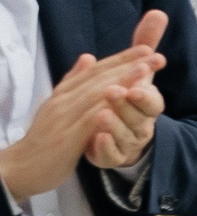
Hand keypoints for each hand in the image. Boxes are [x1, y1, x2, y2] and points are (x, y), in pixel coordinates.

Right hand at [0, 13, 166, 203]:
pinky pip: (88, 122)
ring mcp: (63, 119)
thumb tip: (88, 57)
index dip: (121, 58)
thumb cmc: (46, 137)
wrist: (22, 167)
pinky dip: (105, 110)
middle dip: (128, 64)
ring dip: (122, 81)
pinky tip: (123, 101)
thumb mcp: (60, 106)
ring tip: (144, 70)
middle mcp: (63, 101)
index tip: (147, 49)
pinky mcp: (66, 139)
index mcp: (64, 93)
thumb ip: (74, 83)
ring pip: (95, 95)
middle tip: (155, 54)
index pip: (95, 70)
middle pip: (99, 78)